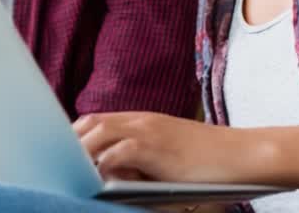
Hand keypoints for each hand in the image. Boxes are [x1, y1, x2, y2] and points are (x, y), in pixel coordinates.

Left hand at [75, 112, 253, 183]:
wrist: (243, 155)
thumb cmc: (208, 162)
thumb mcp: (167, 157)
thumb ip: (138, 162)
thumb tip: (107, 178)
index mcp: (142, 121)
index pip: (97, 120)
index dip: (75, 135)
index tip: (59, 151)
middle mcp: (141, 121)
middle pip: (91, 123)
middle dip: (71, 142)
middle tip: (56, 163)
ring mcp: (149, 131)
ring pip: (100, 132)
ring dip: (82, 152)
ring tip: (68, 171)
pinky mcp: (157, 147)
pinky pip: (121, 151)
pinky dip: (105, 163)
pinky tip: (97, 178)